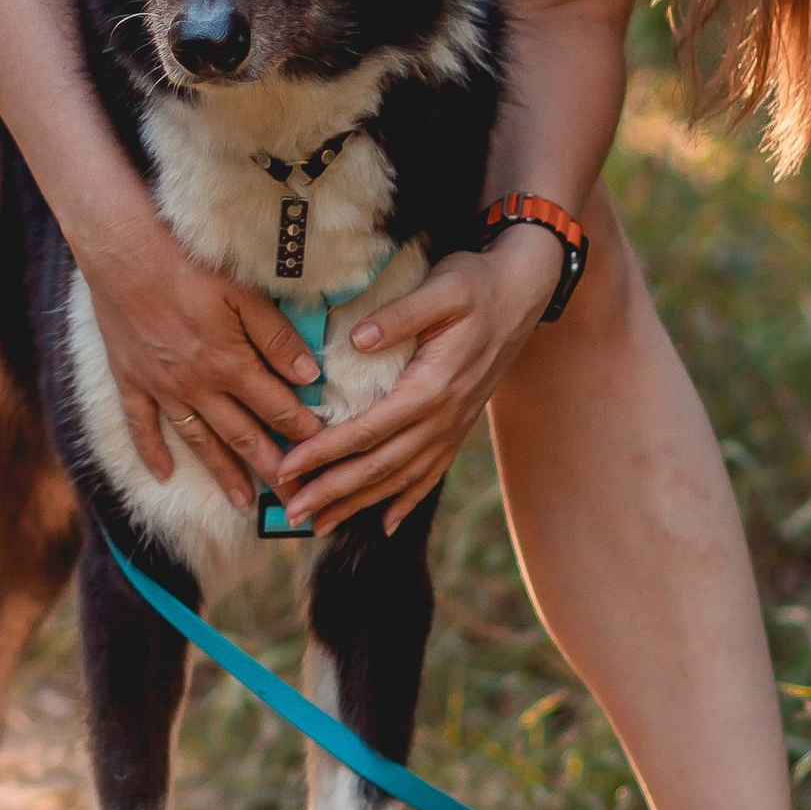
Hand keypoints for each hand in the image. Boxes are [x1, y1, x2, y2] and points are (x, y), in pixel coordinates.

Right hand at [79, 219, 321, 510]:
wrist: (123, 253)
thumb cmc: (189, 265)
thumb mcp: (244, 294)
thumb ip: (276, 337)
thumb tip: (309, 375)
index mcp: (230, 364)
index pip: (276, 407)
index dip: (302, 431)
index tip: (324, 453)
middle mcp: (198, 386)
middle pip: (242, 435)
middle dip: (271, 469)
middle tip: (294, 501)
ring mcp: (162, 388)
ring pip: (198, 440)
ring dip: (222, 472)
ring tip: (243, 502)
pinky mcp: (131, 380)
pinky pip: (142, 425)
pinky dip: (152, 452)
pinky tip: (163, 475)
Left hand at [273, 231, 559, 537]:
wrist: (523, 292)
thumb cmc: (475, 284)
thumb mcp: (441, 289)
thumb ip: (401, 315)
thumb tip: (357, 340)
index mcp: (432, 387)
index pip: (368, 431)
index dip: (324, 453)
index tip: (287, 468)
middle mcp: (443, 417)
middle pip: (379, 466)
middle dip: (332, 492)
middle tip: (292, 513)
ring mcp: (453, 427)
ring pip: (400, 478)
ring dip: (358, 504)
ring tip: (320, 525)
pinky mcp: (458, 426)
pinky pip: (430, 474)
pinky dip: (405, 501)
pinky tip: (384, 523)